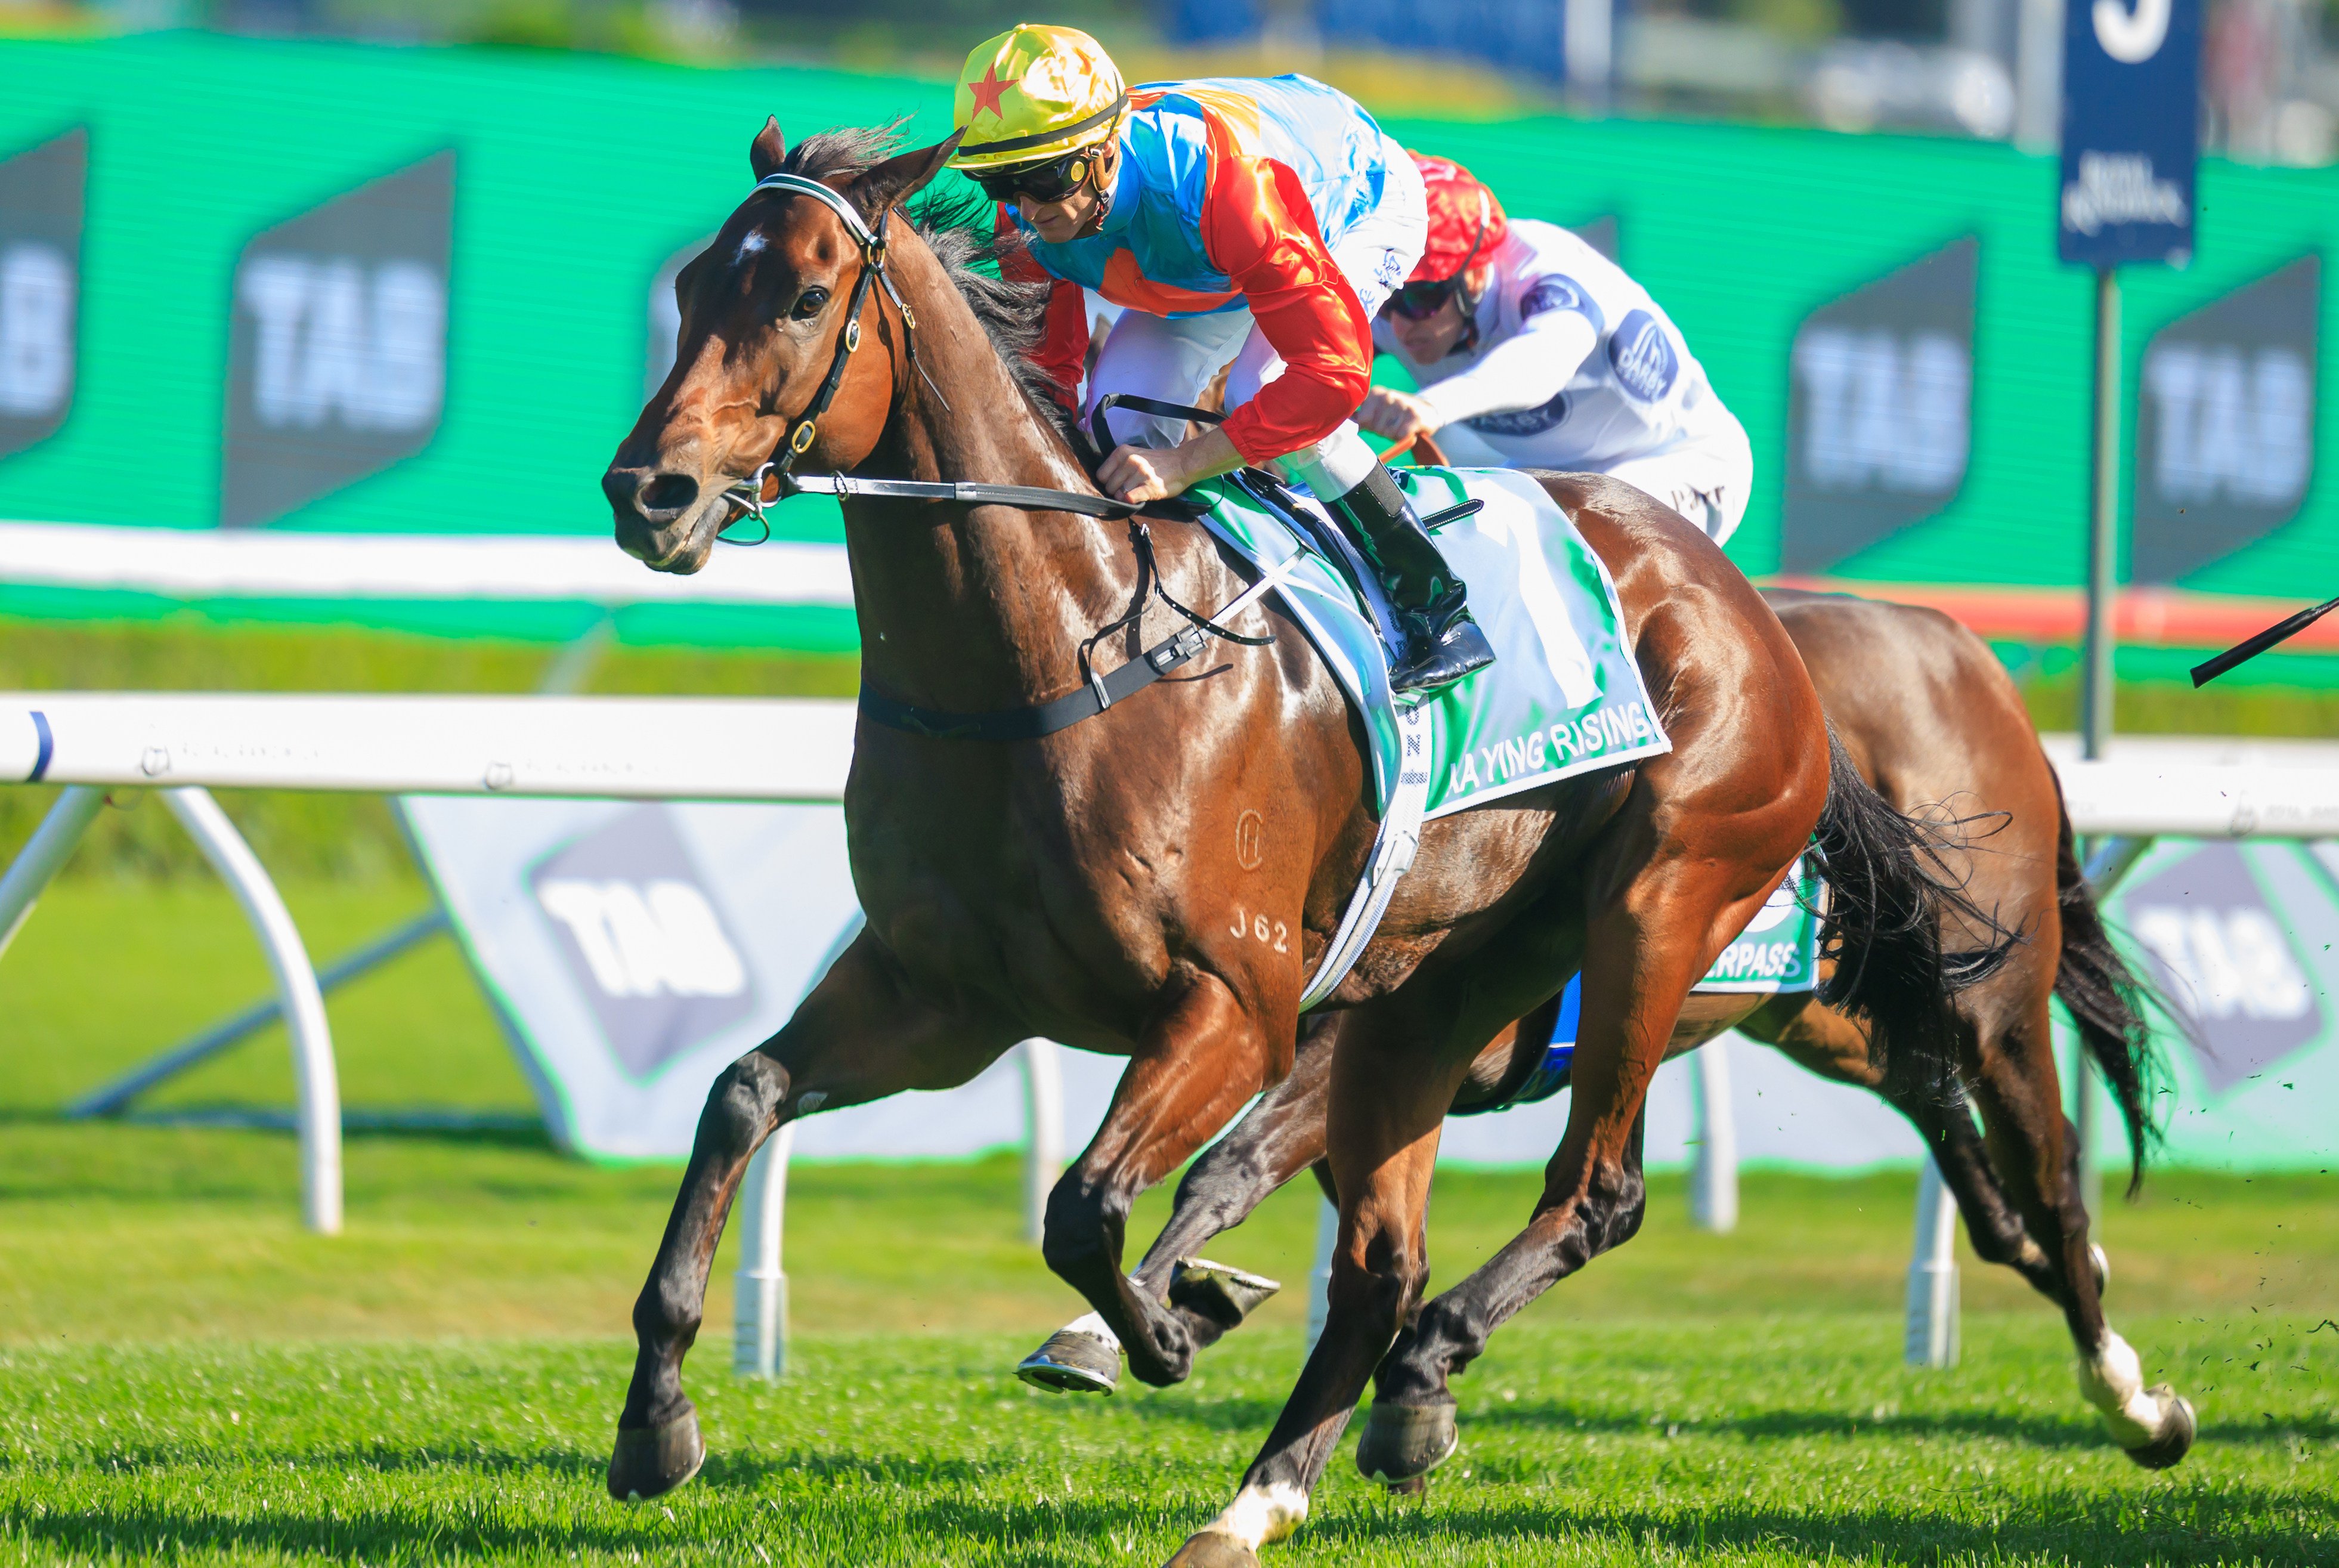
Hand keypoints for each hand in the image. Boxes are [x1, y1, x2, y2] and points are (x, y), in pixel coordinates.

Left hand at [1096, 427, 1240, 503]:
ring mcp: (1140, 474)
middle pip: (1108, 487)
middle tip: (1130, 489)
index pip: (1101, 475)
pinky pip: (1129, 499)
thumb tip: (1105, 481)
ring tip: (1138, 491)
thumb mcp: (1135, 455)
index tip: (1118, 483)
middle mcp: (1130, 461)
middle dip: (1117, 491)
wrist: (1182, 463)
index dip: (1108, 482)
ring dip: (1126, 498)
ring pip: (1118, 495)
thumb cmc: (1158, 462)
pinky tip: (1140, 497)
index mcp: (1123, 452)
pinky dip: (1132, 502)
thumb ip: (1120, 465)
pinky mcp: (1149, 487)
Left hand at [1355, 387, 1440, 442]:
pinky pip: (1401, 436)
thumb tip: (1344, 418)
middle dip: (1382, 431)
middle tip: (1392, 423)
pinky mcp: (1415, 416)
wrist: (1426, 411)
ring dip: (1394, 434)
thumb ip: (1360, 414)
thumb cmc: (1396, 413)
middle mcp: (1388, 396)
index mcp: (1375, 393)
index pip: (1362, 419)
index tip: (1377, 421)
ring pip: (1388, 433)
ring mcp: (1402, 404)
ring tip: (1401, 425)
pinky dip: (1405, 437)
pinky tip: (1410, 428)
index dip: (1369, 426)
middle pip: (1376, 429)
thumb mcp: (1377, 409)